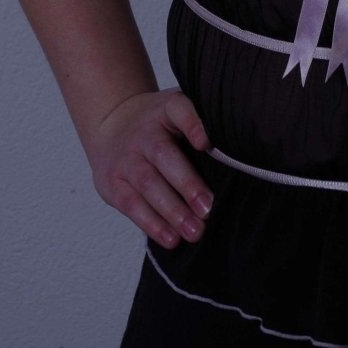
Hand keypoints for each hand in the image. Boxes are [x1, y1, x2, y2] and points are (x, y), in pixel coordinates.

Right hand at [84, 87, 215, 249]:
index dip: (193, 123)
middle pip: (163, 155)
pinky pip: (132, 205)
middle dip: (187, 184)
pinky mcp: (113, 183)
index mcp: (166, 109)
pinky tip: (172, 239)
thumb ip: (201, 127)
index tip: (207, 143)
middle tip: (208, 208)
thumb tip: (236, 160)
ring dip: (173, 211)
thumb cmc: (159, 125)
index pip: (179, 109)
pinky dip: (153, 224)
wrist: (111, 124)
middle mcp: (144, 132)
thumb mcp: (177, 112)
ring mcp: (126, 158)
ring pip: (148, 184)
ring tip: (195, 231)